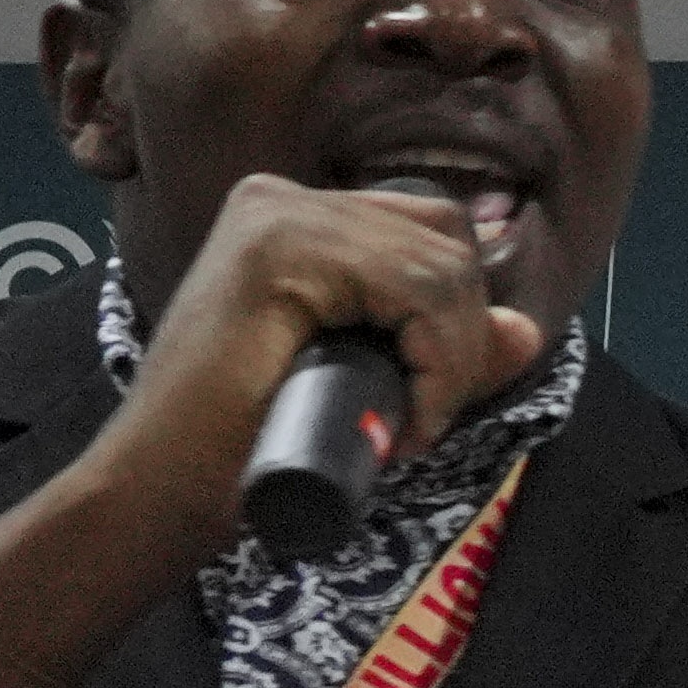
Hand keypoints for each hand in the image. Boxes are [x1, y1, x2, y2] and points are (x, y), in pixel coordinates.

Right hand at [0, 173, 555, 687]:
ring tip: (405, 426)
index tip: (425, 398)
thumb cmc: (250, 446)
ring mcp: (276, 216)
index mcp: (295, 215)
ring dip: (450, 364)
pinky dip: (436, 365)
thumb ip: (440, 350)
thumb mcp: (368, 383)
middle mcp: (281, 198)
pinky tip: (402, 421)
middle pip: (446, 240)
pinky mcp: (278, 252)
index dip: (457, 319)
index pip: (432, 234)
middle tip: (419, 417)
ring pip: (443, 268)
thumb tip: (525, 329)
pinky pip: (418, 293)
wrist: (162, 489)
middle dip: (461, 338)